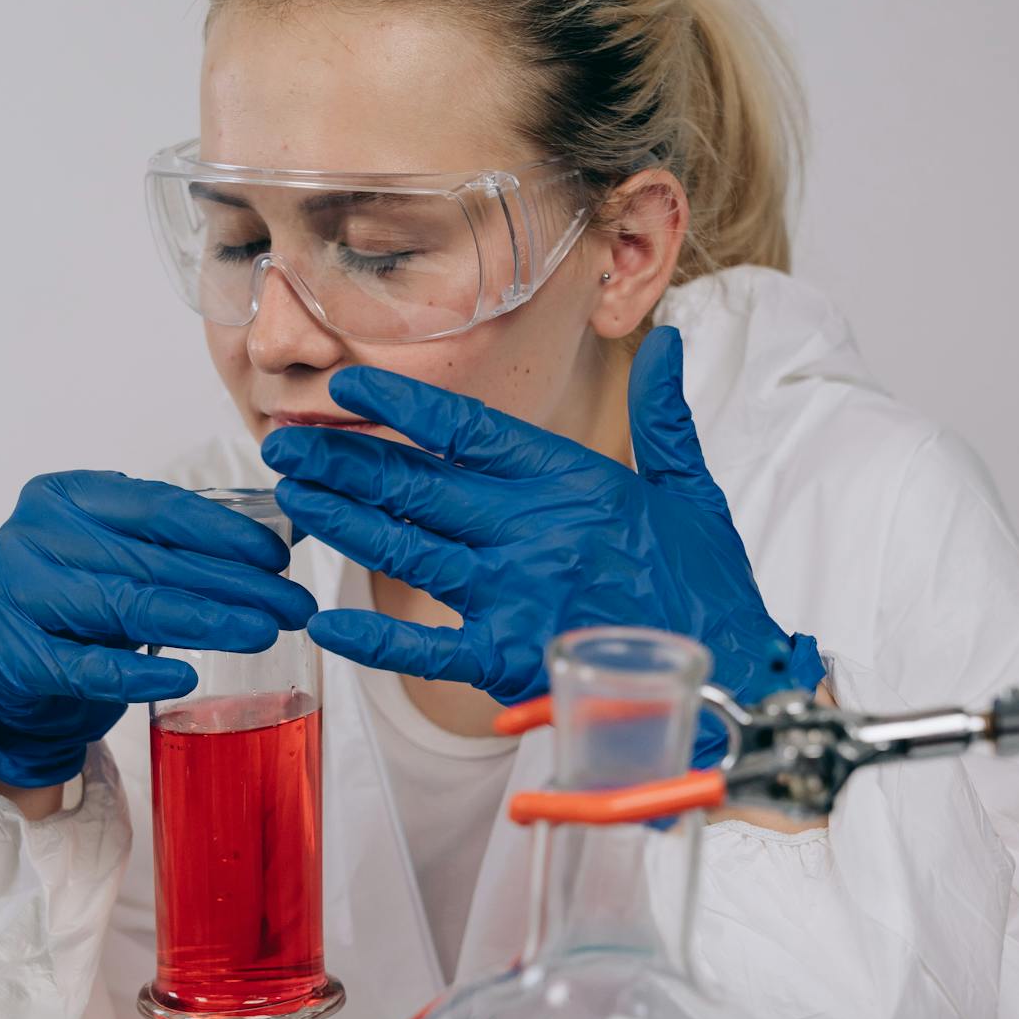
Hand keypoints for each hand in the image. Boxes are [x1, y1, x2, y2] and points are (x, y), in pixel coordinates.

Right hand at [0, 472, 316, 787]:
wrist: (12, 672)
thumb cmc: (82, 605)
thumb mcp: (124, 557)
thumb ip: (183, 543)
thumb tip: (289, 537)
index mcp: (67, 496)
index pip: (158, 507)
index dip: (225, 532)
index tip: (280, 557)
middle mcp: (35, 536)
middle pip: (153, 559)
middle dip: (233, 584)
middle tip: (294, 606)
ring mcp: (18, 594)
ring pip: (127, 606)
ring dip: (204, 621)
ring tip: (261, 632)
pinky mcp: (16, 655)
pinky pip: (90, 667)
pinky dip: (141, 674)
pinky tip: (187, 678)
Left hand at [261, 327, 821, 755]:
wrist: (733, 679)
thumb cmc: (708, 590)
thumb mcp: (691, 489)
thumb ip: (663, 415)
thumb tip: (663, 339)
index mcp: (572, 479)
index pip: (468, 430)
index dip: (401, 407)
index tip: (347, 387)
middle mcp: (533, 528)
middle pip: (418, 485)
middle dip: (343, 462)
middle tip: (284, 446)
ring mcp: (516, 593)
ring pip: (408, 550)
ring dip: (343, 523)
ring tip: (291, 500)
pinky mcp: (509, 658)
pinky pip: (426, 649)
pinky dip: (375, 638)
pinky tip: (326, 622)